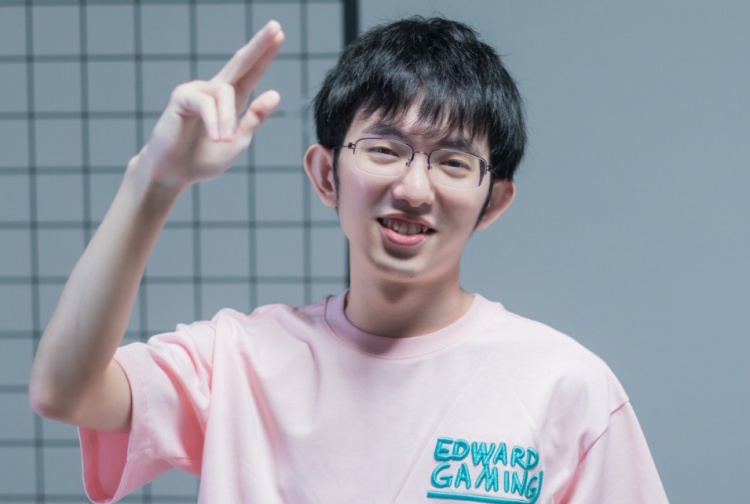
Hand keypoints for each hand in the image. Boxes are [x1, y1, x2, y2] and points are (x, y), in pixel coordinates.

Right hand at [137, 20, 284, 189]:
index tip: (280, 34)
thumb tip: (274, 93)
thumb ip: (254, 118)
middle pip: (240, 62)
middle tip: (275, 27)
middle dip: (258, 45)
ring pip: (226, 93)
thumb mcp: (238, 141)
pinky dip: (215, 122)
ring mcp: (197, 91)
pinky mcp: (181, 97)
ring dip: (228, 120)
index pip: (252, 73)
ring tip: (225, 141)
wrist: (175, 173)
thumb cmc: (203, 158)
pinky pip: (206, 104)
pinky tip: (216, 138)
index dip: (265, 55)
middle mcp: (215, 90)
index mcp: (231, 100)